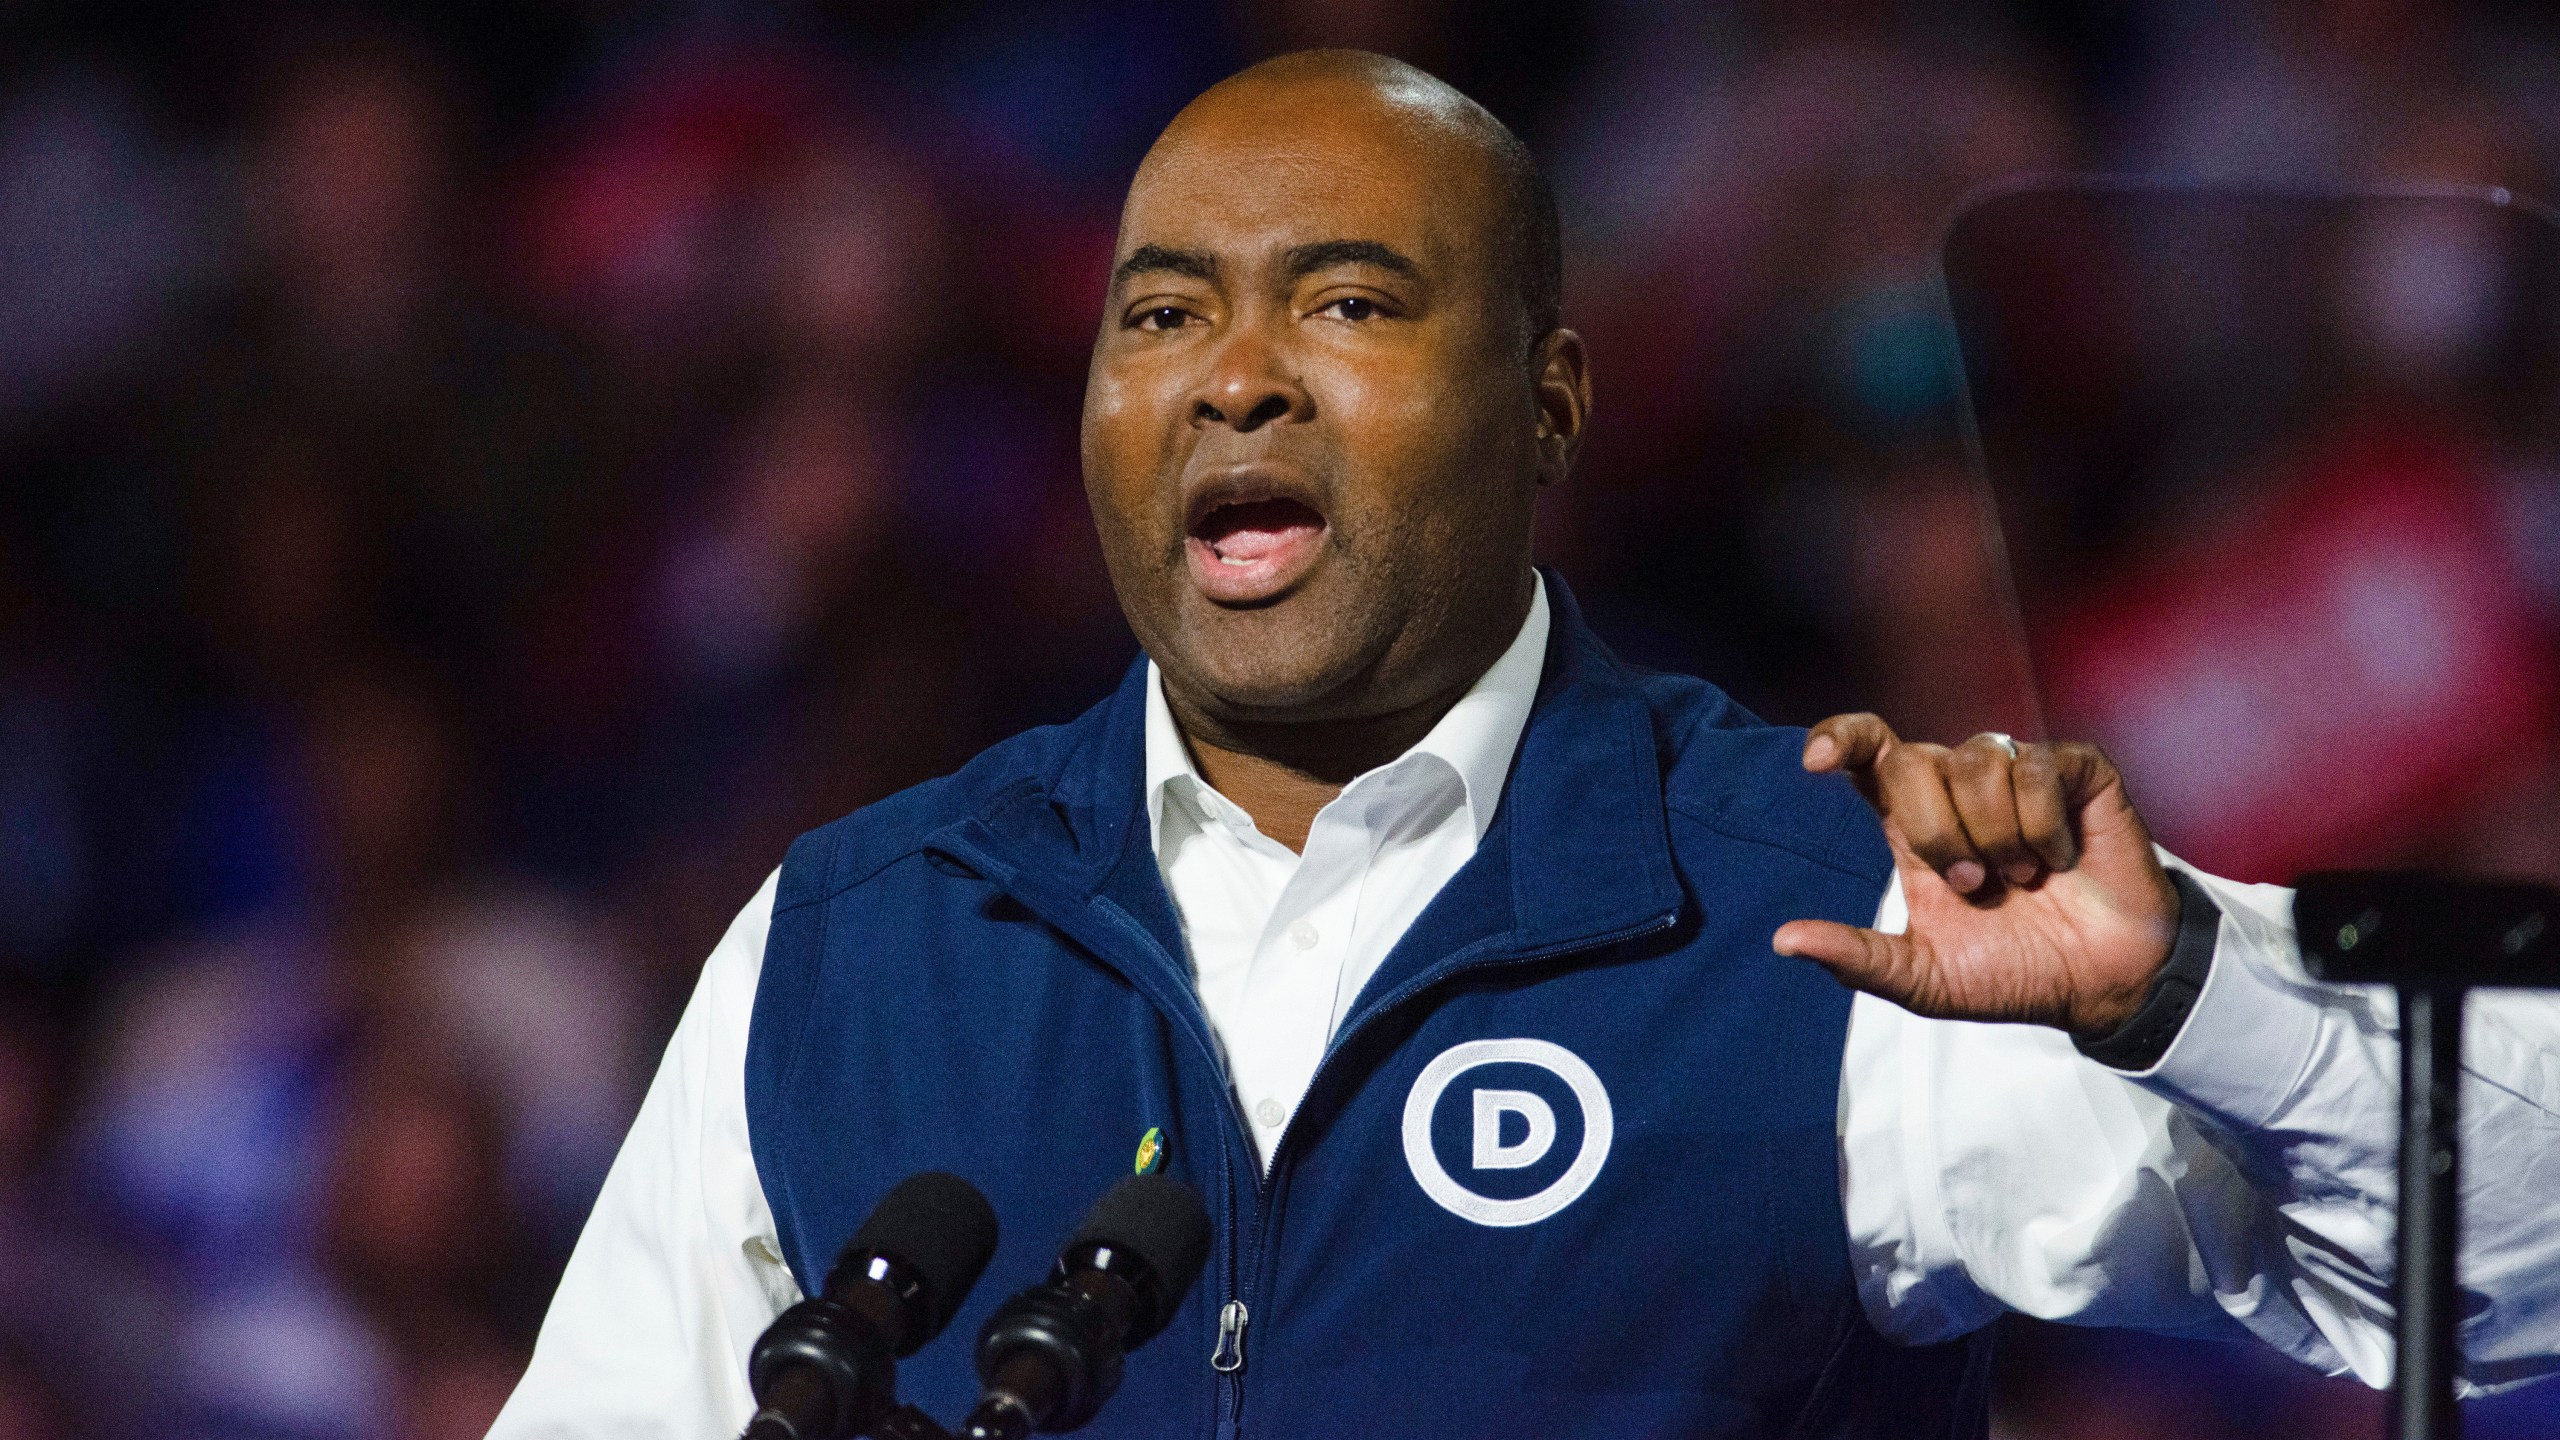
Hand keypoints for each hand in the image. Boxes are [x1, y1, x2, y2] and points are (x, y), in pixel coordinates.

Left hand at [1771, 714, 2178, 1040]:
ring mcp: (2018, 773)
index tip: (1815, 763)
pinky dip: (2044, 825)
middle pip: (1911, 760)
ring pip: (1976, 760)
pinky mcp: (2076, 771)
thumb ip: (1858, 959)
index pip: (1867, 752)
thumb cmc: (2012, 972)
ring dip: (1996, 834)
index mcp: (1914, 824)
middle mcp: (1958, 788)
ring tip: (2021, 878)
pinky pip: (2038, 769)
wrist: (2100, 985)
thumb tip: (1783, 941)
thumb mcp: (1925, 978)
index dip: (1839, 739)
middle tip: (1973, 885)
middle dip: (1936, 831)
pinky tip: (2060, 858)